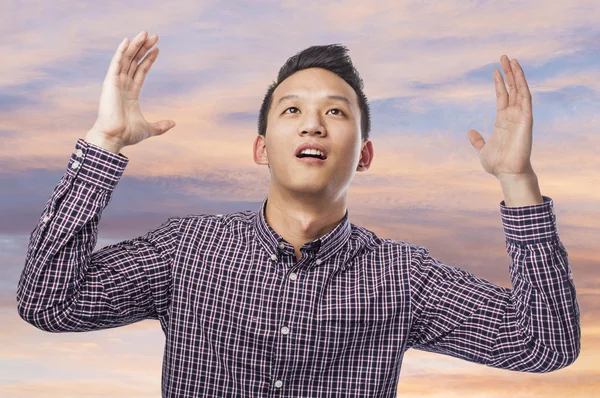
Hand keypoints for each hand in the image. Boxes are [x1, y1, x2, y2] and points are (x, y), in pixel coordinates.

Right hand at [86, 31, 174, 152]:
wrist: (114, 137)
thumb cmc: (127, 134)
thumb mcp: (149, 129)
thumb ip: (160, 126)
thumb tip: (173, 124)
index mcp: (131, 93)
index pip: (141, 71)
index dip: (148, 60)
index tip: (157, 49)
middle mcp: (123, 85)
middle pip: (134, 61)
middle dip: (144, 48)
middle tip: (154, 36)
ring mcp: (116, 82)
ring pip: (127, 59)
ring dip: (135, 45)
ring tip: (145, 33)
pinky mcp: (110, 82)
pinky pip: (116, 63)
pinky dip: (121, 51)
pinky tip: (127, 40)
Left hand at [467, 55, 533, 180]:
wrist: (507, 173)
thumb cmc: (497, 164)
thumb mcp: (482, 149)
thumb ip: (477, 140)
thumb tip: (470, 131)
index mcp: (503, 121)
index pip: (502, 96)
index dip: (500, 83)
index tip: (496, 70)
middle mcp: (513, 116)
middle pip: (512, 89)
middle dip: (509, 73)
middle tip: (504, 56)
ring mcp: (521, 116)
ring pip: (520, 90)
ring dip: (517, 74)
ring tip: (512, 59)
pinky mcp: (526, 119)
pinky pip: (526, 98)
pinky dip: (523, 85)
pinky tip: (519, 73)